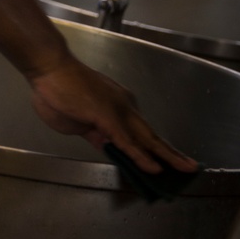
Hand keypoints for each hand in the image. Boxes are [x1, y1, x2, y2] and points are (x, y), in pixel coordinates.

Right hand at [28, 54, 198, 174]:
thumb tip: (106, 145)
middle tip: (190, 168)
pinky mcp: (107, 117)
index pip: (140, 134)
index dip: (154, 150)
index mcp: (117, 108)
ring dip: (166, 157)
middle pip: (152, 136)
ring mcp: (117, 112)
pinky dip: (141, 157)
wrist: (49, 68)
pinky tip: (154, 168)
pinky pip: (127, 142)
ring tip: (184, 170)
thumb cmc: (57, 89)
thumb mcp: (78, 121)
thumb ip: (95, 134)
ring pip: (147, 139)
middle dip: (171, 154)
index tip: (166, 163)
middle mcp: (123, 108)